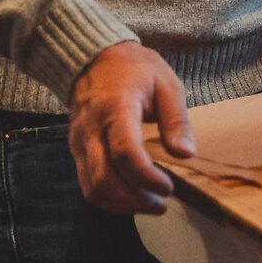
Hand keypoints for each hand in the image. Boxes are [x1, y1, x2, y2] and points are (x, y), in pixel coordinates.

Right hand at [68, 41, 193, 215]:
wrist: (93, 59)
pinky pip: (87, 182)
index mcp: (116, 109)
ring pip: (91, 187)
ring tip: (150, 204)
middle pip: (103, 179)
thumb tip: (186, 154)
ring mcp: (78, 142)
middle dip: (133, 200)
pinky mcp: (76, 150)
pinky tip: (132, 195)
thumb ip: (176, 120)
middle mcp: (91, 130)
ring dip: (120, 204)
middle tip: (162, 204)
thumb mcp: (167, 83)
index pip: (125, 152)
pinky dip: (109, 197)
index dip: (147, 177)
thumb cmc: (135, 69)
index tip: (169, 187)